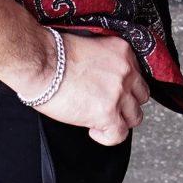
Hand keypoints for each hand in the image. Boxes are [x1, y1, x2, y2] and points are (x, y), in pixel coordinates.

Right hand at [31, 30, 148, 144]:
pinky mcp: (107, 113)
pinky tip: (93, 129)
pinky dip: (107, 137)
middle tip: (108, 107)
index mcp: (122, 51)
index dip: (124, 87)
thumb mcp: (90, 45)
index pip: (136, 75)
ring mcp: (118, 93)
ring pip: (135, 117)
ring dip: (119, 120)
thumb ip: (104, 61)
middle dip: (127, 104)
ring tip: (99, 119)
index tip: (111, 92)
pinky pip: (119, 135)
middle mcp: (126, 71)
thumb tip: (102, 79)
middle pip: (141, 96)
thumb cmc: (54, 53)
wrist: (41, 62)